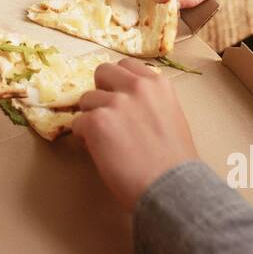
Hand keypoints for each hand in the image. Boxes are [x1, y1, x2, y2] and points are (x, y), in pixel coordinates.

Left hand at [73, 59, 197, 210]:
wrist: (171, 188)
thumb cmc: (175, 164)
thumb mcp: (172, 118)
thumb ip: (150, 103)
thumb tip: (127, 106)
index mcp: (158, 84)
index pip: (127, 65)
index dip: (119, 83)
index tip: (119, 98)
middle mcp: (137, 87)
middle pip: (102, 72)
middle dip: (101, 91)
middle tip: (107, 115)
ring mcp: (116, 102)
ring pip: (86, 99)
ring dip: (92, 118)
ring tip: (106, 141)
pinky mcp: (97, 122)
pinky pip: (77, 123)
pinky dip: (84, 138)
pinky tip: (100, 153)